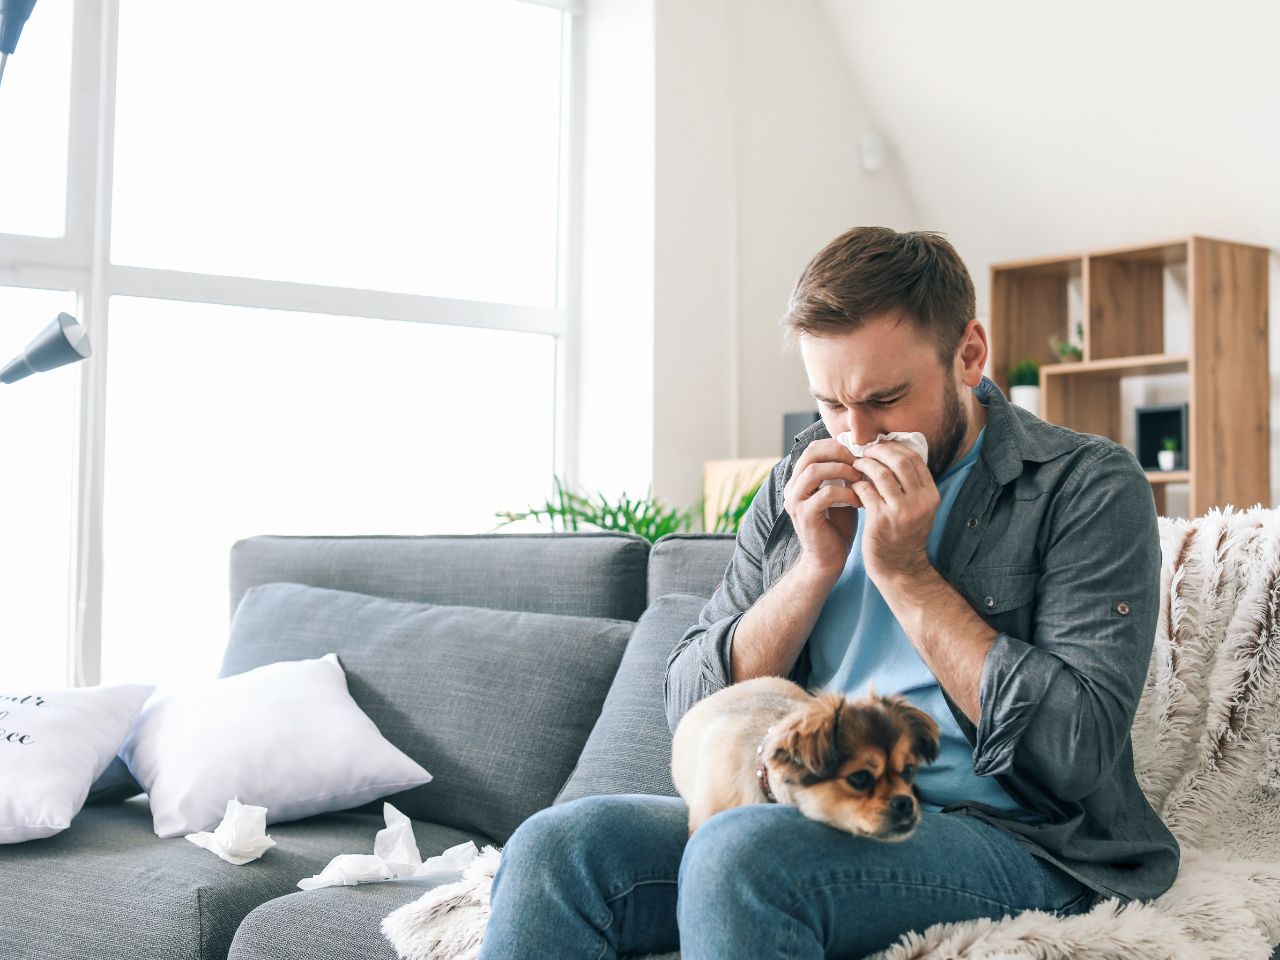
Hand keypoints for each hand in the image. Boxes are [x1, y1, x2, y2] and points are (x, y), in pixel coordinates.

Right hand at [782, 439, 864, 583]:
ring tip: (860, 478)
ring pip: (815, 471)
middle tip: (859, 461)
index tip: (858, 453)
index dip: (836, 446)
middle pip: (810, 454)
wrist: (828, 561)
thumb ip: (843, 476)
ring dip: (842, 470)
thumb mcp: (841, 495)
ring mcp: (795, 502)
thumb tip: (861, 453)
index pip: (813, 449)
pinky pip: (825, 494)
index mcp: (799, 480)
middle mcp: (792, 488)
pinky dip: (846, 493)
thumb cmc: (837, 527)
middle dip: (838, 453)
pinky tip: (859, 500)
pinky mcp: (805, 516)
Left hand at [850, 442, 939, 585]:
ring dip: (865, 464)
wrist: (900, 569)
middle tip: (865, 451)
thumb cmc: (904, 535)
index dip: (895, 447)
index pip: (914, 458)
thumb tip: (892, 452)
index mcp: (931, 495)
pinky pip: (865, 490)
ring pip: (881, 473)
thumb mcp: (918, 509)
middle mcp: (920, 502)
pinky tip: (851, 484)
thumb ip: (911, 484)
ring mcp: (901, 511)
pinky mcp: (881, 520)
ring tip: (855, 465)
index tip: (880, 445)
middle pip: (899, 461)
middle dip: (879, 451)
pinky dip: (856, 483)